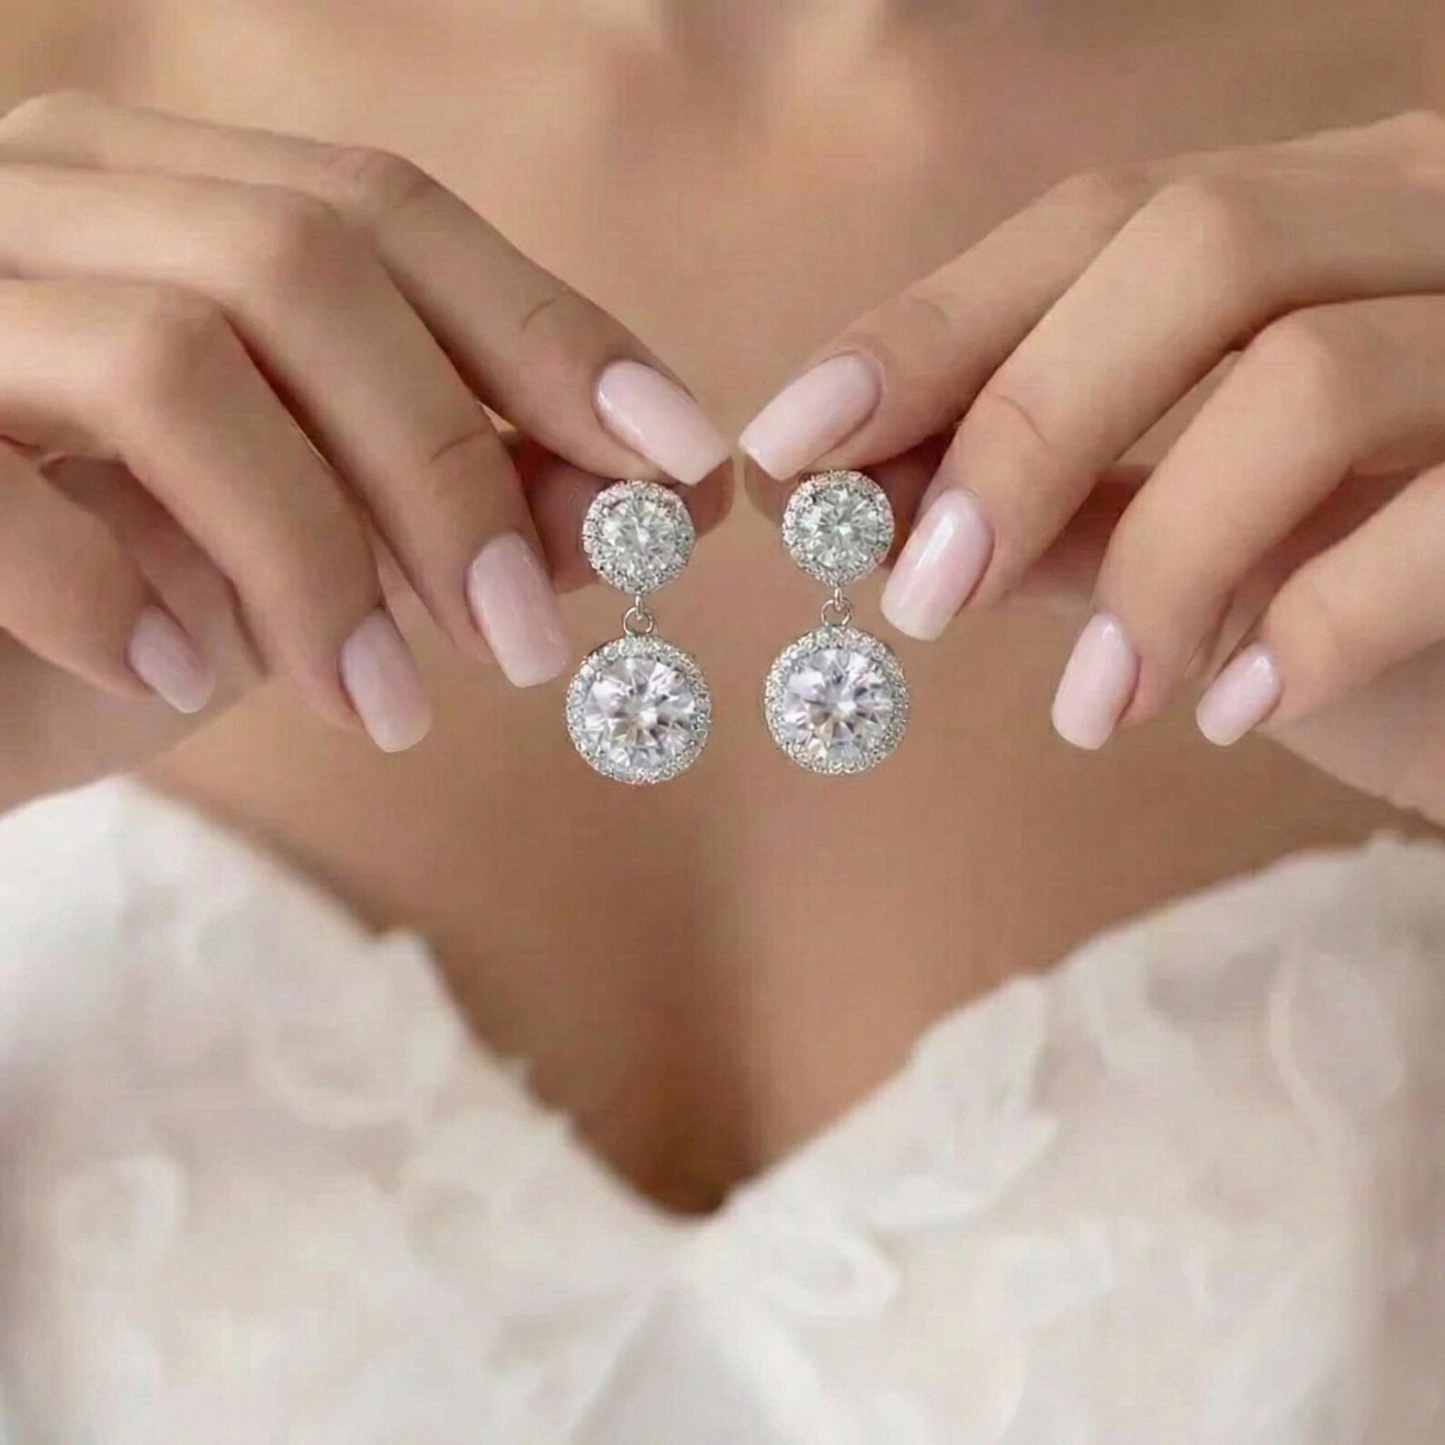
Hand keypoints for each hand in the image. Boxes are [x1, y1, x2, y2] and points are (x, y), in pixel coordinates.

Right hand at [0, 92, 729, 808]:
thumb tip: (660, 497)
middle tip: (527, 644)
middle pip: (301, 262)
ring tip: (375, 708)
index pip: (385, 213)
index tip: (683, 461)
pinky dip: (121, 598)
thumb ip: (472, 507)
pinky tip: (175, 682)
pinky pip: (0, 488)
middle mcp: (40, 199)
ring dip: (315, 560)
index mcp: (160, 198)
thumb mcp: (325, 558)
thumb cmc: (122, 612)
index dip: (550, 331)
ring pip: (175, 362)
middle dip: (450, 466)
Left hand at [742, 111, 1444, 824]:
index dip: (929, 329)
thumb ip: (1058, 505)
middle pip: (1193, 250)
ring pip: (1309, 377)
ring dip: (1159, 561)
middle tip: (919, 598)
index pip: (1098, 223)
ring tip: (1095, 705)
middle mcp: (1439, 219)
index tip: (792, 447)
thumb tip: (859, 494)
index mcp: (1328, 216)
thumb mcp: (1204, 545)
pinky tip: (1235, 714)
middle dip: (1022, 429)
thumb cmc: (1382, 611)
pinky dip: (1312, 625)